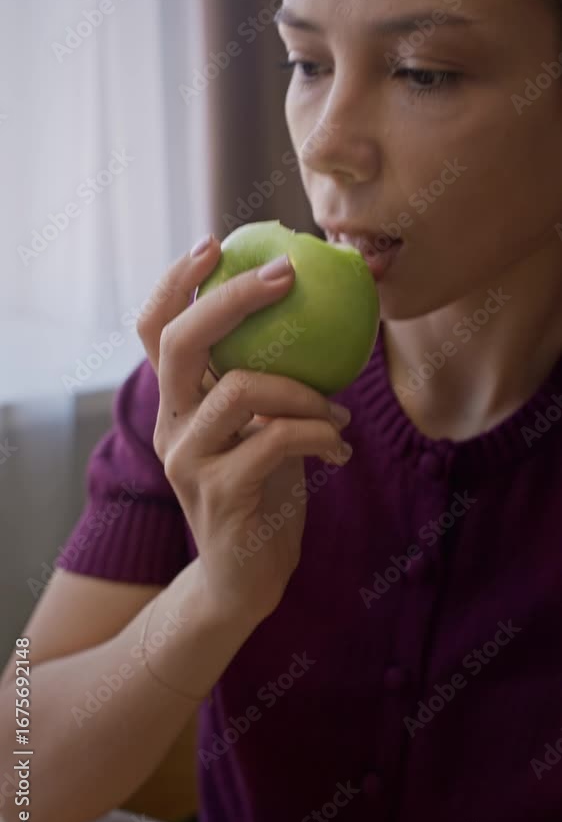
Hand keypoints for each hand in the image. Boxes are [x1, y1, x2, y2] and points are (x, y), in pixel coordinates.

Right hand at [137, 236, 352, 626]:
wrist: (245, 576)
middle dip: (234, 298)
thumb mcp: (257, 428)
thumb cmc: (260, 489)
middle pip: (180, 343)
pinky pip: (277, 439)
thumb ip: (264, 381)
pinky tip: (339, 451)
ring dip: (305, 390)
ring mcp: (187, 460)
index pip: (154, 329)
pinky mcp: (219, 493)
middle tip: (286, 275)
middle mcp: (169, 424)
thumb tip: (313, 313)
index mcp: (176, 402)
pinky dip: (320, 434)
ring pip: (240, 390)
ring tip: (338, 412)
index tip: (216, 245)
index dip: (176, 283)